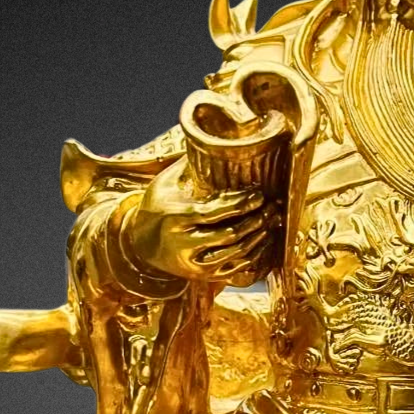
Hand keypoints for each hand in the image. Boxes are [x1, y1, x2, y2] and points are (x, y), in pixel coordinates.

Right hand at [125, 159, 275, 283]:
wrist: (141, 246)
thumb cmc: (156, 208)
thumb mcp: (164, 184)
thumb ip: (187, 166)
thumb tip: (207, 137)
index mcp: (175, 219)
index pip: (214, 212)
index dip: (240, 204)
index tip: (259, 195)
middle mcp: (184, 244)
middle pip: (229, 234)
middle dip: (255, 220)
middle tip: (272, 207)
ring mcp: (194, 264)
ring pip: (234, 253)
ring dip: (257, 237)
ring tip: (271, 221)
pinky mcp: (203, 276)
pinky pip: (235, 269)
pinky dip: (253, 256)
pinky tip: (263, 241)